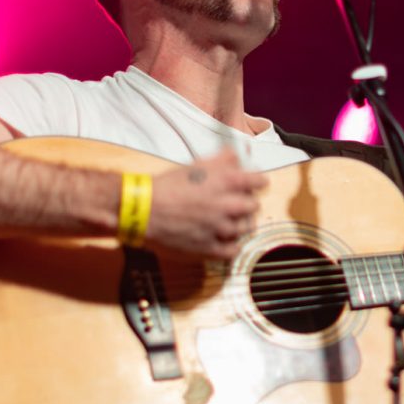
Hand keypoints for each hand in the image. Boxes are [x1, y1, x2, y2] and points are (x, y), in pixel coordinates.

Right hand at [145, 148, 266, 259]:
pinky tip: (223, 239)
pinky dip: (232, 245)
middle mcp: (228, 205)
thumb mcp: (197, 164)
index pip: (260, 181)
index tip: (251, 184)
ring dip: (238, 224)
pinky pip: (233, 250)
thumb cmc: (169, 185)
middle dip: (246, 203)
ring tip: (225, 220)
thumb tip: (242, 152)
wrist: (144, 210)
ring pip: (245, 229)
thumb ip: (224, 158)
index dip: (256, 182)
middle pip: (254, 206)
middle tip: (234, 203)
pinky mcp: (210, 248)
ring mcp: (220, 229)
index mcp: (227, 181)